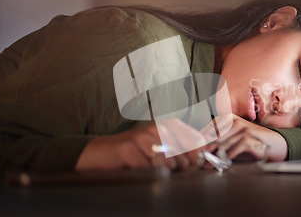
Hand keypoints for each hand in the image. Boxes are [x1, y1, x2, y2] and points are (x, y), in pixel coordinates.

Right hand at [75, 119, 202, 171]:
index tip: (194, 164)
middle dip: (179, 168)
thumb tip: (199, 161)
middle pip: (181, 154)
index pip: (193, 139)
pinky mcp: (126, 148)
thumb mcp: (159, 149)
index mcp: (167, 127)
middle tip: (168, 171)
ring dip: (163, 171)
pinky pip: (147, 167)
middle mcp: (155, 129)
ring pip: (166, 161)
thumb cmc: (133, 152)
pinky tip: (142, 171)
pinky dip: (147, 173)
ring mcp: (140, 137)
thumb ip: (180, 153)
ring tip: (153, 170)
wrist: (101, 152)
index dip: (197, 155)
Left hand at [203, 114, 287, 161]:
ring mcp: (243, 128)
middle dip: (207, 150)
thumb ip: (220, 144)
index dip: (202, 140)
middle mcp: (235, 121)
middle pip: (215, 136)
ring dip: (216, 156)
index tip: (196, 151)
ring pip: (223, 142)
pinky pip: (236, 147)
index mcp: (229, 119)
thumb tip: (203, 152)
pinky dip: (229, 156)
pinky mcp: (250, 136)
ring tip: (210, 165)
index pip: (210, 128)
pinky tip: (225, 162)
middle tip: (201, 160)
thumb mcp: (233, 142)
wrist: (273, 145)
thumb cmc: (251, 144)